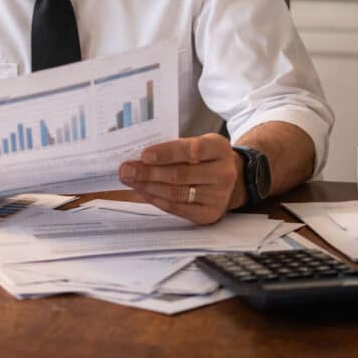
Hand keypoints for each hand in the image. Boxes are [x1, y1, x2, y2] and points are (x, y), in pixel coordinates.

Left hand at [118, 133, 244, 224]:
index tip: (144, 155)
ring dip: (147, 187)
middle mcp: (223, 173)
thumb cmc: (205, 158)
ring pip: (176, 193)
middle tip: (126, 169)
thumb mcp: (198, 144)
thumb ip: (175, 148)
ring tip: (129, 179)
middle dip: (149, 172)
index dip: (167, 153)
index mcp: (219, 148)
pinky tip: (142, 191)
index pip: (192, 150)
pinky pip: (176, 207)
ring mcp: (218, 197)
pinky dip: (156, 199)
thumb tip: (139, 156)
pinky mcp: (209, 214)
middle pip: (180, 175)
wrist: (231, 180)